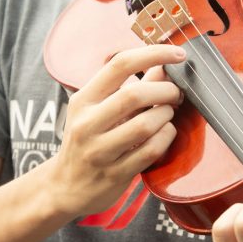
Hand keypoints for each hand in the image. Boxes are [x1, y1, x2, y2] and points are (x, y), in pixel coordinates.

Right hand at [50, 44, 184, 219]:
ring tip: (168, 114)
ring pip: (145, 125)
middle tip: (177, 93)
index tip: (177, 54)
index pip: (120, 64)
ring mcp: (99, 151)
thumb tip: (163, 65)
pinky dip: (166, 137)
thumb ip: (132, 87)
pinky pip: (150, 150)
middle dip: (166, 90)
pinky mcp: (114, 174)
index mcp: (83, 100)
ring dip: (166, 115)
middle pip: (134, 95)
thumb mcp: (99, 110)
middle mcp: (87, 123)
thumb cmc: (88, 141)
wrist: (64, 187)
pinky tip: (165, 133)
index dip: (154, 54)